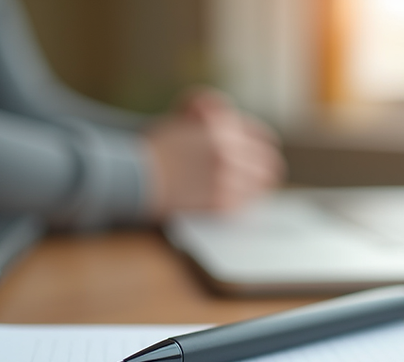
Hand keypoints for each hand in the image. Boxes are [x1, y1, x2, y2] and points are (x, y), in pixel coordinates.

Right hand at [143, 89, 284, 219]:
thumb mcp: (183, 115)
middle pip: (269, 165)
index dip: (262, 148)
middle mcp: (229, 152)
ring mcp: (228, 179)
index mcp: (223, 128)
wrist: (133, 176)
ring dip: (253, 188)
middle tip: (257, 178)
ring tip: (241, 191)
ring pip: (261, 188)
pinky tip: (227, 201)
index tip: (260, 157)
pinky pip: (245, 205)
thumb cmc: (155, 147)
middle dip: (263, 170)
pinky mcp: (221, 204)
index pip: (264, 138)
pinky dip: (239, 204)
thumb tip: (233, 118)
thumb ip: (214, 114)